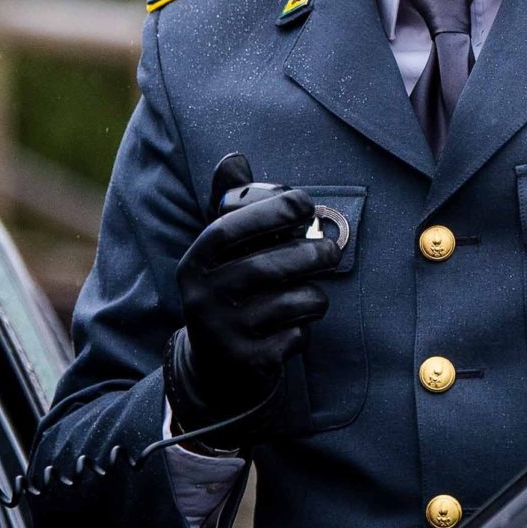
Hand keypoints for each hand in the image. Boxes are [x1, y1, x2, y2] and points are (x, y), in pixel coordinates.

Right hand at [166, 153, 340, 447]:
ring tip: (311, 294)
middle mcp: (203, 296)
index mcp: (195, 262)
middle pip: (268, 266)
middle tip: (330, 251)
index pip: (229, 228)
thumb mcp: (221, 253)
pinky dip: (303, 329)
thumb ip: (229, 205)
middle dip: (310, 253)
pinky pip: (295, 335)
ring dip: (314, 295)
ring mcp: (224, 332)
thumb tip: (234, 158)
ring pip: (291, 301)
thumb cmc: (227, 293)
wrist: (213, 369)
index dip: (271, 211)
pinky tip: (291, 329)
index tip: (304, 204)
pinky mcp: (248, 361)